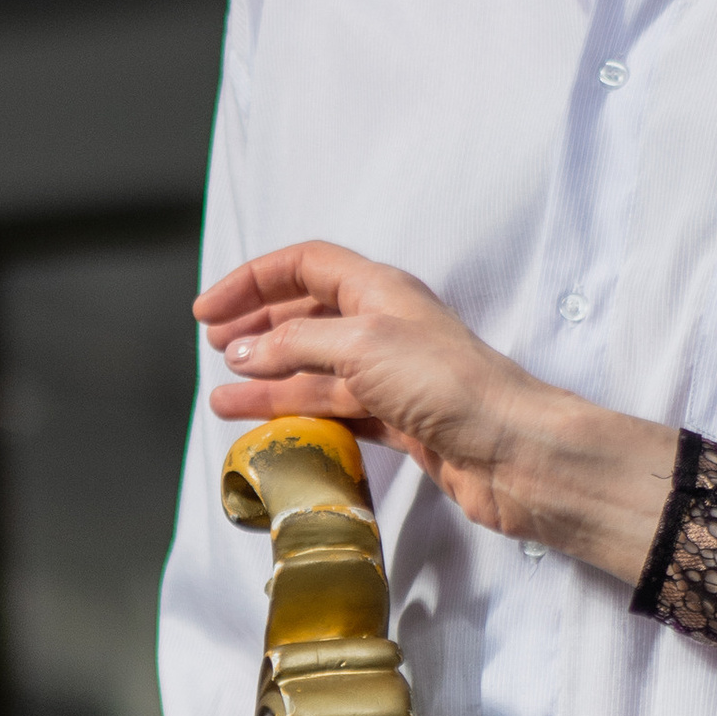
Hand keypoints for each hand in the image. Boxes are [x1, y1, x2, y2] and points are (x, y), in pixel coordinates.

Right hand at [196, 240, 676, 586]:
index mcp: (378, 290)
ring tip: (222, 401)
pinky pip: (332, 410)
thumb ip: (295, 344)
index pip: (304, 266)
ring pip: (312, 370)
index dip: (252, 281)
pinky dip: (296, 415)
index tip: (207, 309)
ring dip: (265, 382)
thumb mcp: (361, 344)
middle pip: (305, 316)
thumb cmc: (448, 384)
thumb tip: (245, 350)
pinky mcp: (396, 421)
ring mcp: (388, 376)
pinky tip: (269, 427)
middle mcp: (382, 326)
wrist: (509, 449)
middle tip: (213, 347)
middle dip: (256, 328)